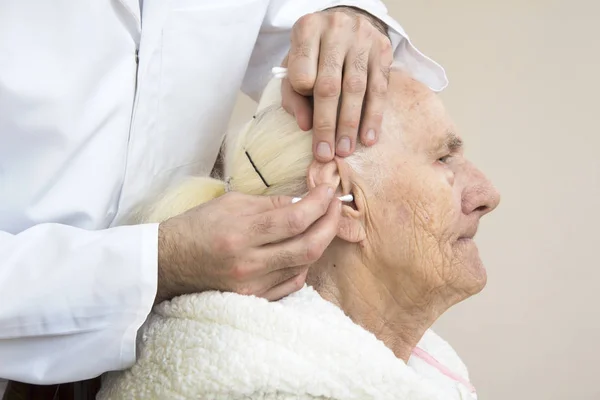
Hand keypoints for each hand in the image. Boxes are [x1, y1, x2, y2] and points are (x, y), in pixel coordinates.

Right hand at [155, 184, 340, 302]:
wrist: (168, 262)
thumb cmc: (197, 227)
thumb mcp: (231, 203)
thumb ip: (270, 203)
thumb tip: (304, 201)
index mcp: (241, 233)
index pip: (295, 218)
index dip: (320, 203)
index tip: (328, 191)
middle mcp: (249, 263)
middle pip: (308, 246)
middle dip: (331, 224)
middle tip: (335, 207)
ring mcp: (252, 285)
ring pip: (304, 265)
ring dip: (319, 242)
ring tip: (320, 224)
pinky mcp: (253, 298)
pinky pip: (292, 283)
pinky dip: (303, 264)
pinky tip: (301, 249)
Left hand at [281, 6, 392, 162]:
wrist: (346, 24)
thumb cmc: (315, 52)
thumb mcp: (295, 66)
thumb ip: (293, 95)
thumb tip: (305, 126)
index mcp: (307, 29)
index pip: (302, 72)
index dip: (302, 96)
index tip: (304, 117)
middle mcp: (336, 29)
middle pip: (329, 85)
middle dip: (326, 124)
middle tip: (325, 153)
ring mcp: (362, 38)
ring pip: (356, 88)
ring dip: (350, 124)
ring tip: (345, 150)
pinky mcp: (383, 50)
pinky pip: (379, 89)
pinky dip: (373, 116)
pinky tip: (368, 138)